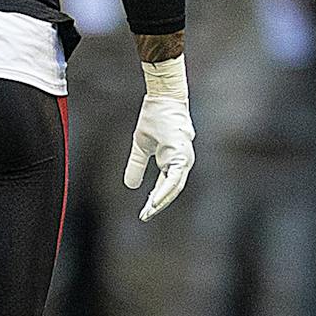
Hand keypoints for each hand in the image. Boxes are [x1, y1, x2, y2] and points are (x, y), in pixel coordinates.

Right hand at [125, 56, 194, 220]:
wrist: (162, 99)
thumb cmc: (155, 118)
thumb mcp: (141, 146)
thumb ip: (137, 165)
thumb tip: (130, 186)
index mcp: (174, 160)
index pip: (167, 185)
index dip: (156, 199)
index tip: (145, 212)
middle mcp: (182, 162)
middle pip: (172, 190)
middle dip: (158, 204)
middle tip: (145, 216)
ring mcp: (184, 159)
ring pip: (175, 187)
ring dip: (162, 201)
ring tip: (149, 211)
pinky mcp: (182, 155)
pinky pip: (174, 178)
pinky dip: (165, 190)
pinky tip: (155, 201)